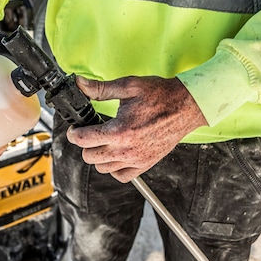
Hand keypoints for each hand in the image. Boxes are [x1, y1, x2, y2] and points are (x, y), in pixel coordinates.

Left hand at [66, 75, 207, 182]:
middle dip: (85, 143)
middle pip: (89, 157)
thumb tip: (80, 84)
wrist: (186, 106)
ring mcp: (137, 159)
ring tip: (105, 141)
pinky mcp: (145, 164)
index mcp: (119, 130)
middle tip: (91, 132)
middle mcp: (126, 149)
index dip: (74, 133)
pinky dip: (114, 168)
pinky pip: (121, 175)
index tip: (75, 129)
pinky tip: (116, 153)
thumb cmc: (160, 95)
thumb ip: (100, 88)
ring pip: (103, 169)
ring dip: (99, 156)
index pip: (83, 140)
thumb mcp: (128, 86)